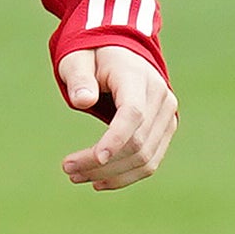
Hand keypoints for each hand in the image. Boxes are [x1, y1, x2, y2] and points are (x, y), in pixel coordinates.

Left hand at [56, 46, 178, 189]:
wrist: (122, 53)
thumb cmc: (93, 56)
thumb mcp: (77, 59)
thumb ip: (79, 78)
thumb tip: (83, 100)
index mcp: (137, 77)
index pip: (133, 113)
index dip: (116, 138)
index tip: (95, 158)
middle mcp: (160, 96)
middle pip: (138, 141)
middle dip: (102, 162)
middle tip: (67, 169)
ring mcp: (167, 114)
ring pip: (146, 157)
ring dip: (112, 175)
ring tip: (77, 177)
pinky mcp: (166, 128)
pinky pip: (151, 159)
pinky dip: (127, 175)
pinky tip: (100, 181)